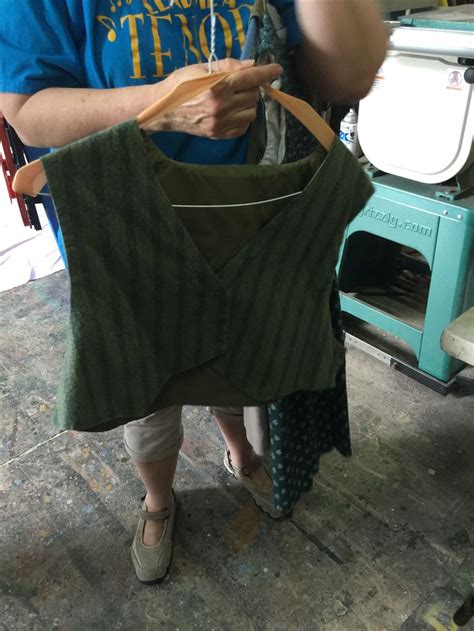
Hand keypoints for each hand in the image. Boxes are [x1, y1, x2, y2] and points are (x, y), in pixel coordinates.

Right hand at [154, 58, 281, 138]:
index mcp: (216, 87)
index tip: (277, 69)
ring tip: (234, 98)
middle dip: (251, 87)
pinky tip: (231, 111)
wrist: (164, 110)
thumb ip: (228, 66)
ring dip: (248, 103)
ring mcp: (220, 123)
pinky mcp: (219, 134)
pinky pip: (243, 127)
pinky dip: (242, 118)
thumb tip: (251, 65)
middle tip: (239, 84)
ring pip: (251, 112)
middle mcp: (221, 106)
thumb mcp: (201, 68)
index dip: (266, 73)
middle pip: (253, 95)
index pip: (249, 78)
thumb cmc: (180, 85)